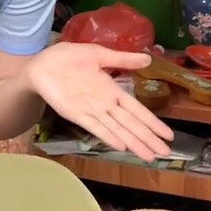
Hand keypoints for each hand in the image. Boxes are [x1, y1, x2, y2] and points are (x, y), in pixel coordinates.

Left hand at [27, 43, 172, 162]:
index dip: (151, 122)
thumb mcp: (99, 54)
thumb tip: (149, 59)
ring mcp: (91, 111)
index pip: (136, 109)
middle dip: (148, 138)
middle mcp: (105, 104)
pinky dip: (108, 136)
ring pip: (117, 129)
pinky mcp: (76, 114)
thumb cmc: (68, 58)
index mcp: (112, 90)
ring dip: (133, 142)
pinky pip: (95, 127)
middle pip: (130, 124)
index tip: (168, 135)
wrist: (41, 64)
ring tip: (148, 156)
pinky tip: (121, 146)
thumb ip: (122, 59)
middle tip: (166, 153)